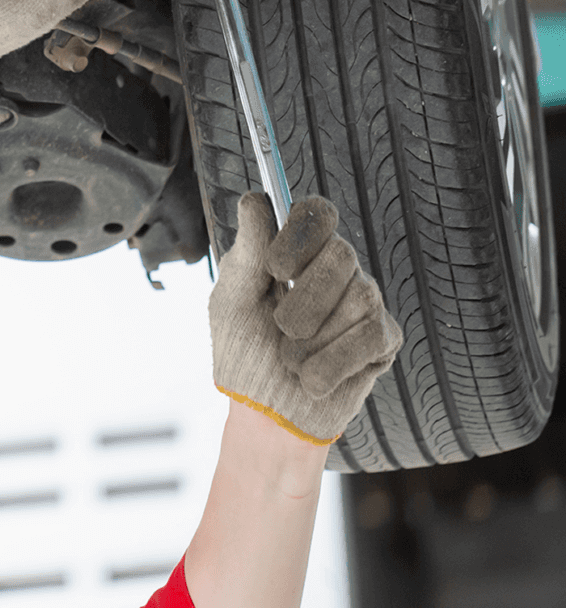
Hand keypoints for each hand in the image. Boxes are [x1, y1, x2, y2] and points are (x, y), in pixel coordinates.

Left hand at [209, 193, 402, 443]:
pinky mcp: (383, 340)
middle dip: (302, 300)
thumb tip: (253, 201)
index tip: (275, 267)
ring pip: (359, 296)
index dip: (302, 234)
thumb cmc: (245, 354)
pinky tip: (313, 378)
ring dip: (311, 339)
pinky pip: (370, 336)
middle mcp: (337, 271)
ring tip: (290, 359)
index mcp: (297, 254)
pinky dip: (330, 363)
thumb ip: (246, 253)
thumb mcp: (232, 302)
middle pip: (341, 254)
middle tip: (280, 327)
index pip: (317, 214)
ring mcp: (364, 304)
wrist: (265, 413)